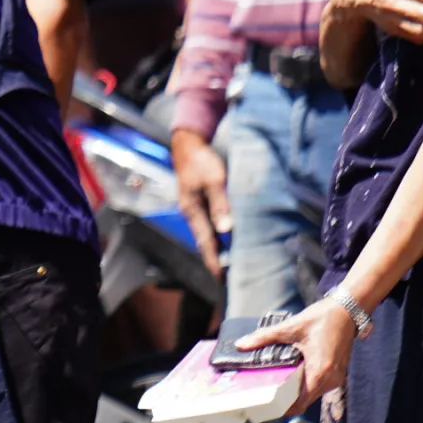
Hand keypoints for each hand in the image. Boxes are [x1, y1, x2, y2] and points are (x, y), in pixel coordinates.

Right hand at [172, 128, 232, 276]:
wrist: (188, 143)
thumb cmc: (200, 160)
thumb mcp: (213, 179)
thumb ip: (220, 203)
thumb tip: (227, 229)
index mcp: (192, 210)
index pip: (205, 243)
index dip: (214, 261)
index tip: (222, 278)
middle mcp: (193, 213)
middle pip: (206, 242)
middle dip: (217, 260)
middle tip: (232, 279)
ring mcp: (196, 208)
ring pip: (210, 234)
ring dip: (221, 248)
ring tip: (235, 264)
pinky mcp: (202, 201)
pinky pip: (212, 223)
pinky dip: (222, 235)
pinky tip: (231, 239)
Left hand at [236, 300, 356, 411]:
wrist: (347, 312)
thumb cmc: (323, 318)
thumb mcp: (290, 327)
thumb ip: (264, 337)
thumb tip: (242, 344)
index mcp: (320, 372)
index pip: (300, 402)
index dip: (282, 408)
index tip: (265, 407)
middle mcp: (330, 379)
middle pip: (304, 400)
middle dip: (284, 400)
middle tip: (263, 395)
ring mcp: (335, 378)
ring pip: (311, 394)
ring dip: (294, 392)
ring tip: (272, 385)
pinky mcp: (335, 373)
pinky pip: (317, 386)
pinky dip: (303, 385)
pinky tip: (289, 376)